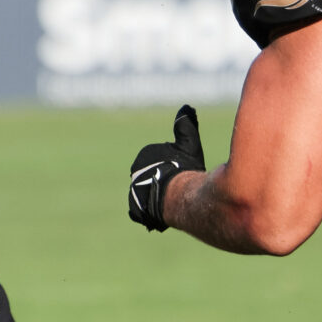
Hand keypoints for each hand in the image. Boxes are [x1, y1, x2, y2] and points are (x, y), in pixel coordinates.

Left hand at [128, 104, 203, 231]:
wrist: (176, 196)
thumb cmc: (183, 169)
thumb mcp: (188, 145)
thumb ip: (185, 127)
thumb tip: (186, 108)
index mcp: (144, 156)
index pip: (161, 162)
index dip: (175, 168)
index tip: (182, 172)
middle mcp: (134, 174)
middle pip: (156, 179)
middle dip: (167, 184)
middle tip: (180, 188)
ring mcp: (133, 192)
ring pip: (151, 195)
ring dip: (162, 199)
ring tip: (173, 201)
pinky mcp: (135, 209)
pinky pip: (144, 211)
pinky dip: (153, 213)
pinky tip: (163, 213)